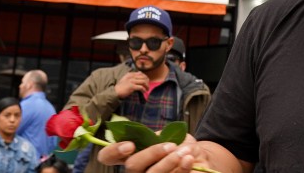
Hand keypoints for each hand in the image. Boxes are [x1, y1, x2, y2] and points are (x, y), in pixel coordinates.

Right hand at [99, 137, 248, 172]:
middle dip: (152, 153)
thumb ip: (158, 137)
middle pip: (132, 166)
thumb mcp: (167, 135)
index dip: (113, 152)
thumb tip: (159, 141)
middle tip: (171, 146)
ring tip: (186, 152)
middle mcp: (135, 170)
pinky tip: (188, 159)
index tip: (130, 145)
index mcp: (130, 154)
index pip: (107, 157)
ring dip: (170, 162)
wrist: (195, 155)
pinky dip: (182, 169)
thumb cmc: (177, 144)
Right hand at [115, 71, 149, 98]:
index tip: (147, 81)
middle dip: (147, 82)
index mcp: (130, 74)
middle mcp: (131, 77)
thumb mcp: (126, 78)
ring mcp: (131, 81)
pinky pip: (141, 87)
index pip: (141, 74)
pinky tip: (144, 92)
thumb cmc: (121, 86)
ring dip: (147, 86)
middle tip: (148, 86)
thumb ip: (132, 75)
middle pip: (143, 77)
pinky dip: (144, 89)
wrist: (115, 92)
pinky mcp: (132, 86)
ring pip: (143, 82)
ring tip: (147, 89)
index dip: (145, 77)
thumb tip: (140, 72)